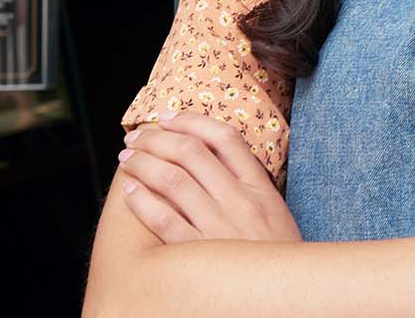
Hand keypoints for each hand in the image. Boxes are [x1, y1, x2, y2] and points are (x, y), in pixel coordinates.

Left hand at [118, 110, 301, 244]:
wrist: (286, 297)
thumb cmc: (276, 257)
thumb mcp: (275, 214)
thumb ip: (249, 185)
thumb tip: (211, 154)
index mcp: (261, 189)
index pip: (225, 138)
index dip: (191, 121)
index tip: (166, 117)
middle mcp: (241, 203)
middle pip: (191, 152)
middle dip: (156, 138)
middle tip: (136, 136)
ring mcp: (220, 229)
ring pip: (173, 180)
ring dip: (143, 163)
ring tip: (127, 158)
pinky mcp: (200, 255)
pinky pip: (165, 221)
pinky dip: (143, 202)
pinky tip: (131, 193)